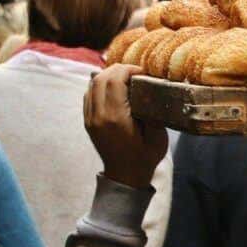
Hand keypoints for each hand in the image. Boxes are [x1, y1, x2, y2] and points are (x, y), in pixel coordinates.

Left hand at [84, 64, 167, 188]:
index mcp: (115, 118)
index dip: (128, 70)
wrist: (125, 177)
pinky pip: (88, 95)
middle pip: (100, 79)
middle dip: (118, 69)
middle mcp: (98, 116)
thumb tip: (152, 89)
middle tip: (135, 73)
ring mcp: (90, 119)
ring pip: (91, 85)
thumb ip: (154, 112)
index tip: (142, 73)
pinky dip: (99, 86)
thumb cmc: (145, 157)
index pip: (114, 80)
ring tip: (125, 78)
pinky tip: (113, 88)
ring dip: (107, 76)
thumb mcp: (158, 136)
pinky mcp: (88, 122)